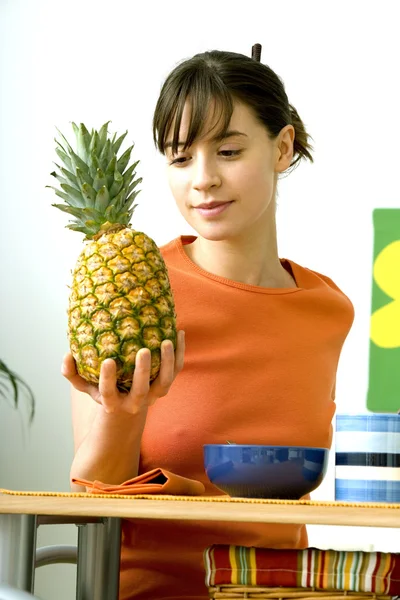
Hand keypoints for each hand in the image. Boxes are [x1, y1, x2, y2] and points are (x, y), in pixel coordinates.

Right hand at [61, 330, 184, 413]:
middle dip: (143, 372)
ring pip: (165, 382)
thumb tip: (66, 356)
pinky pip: (176, 370)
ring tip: (167, 340)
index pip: (108, 393)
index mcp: (113, 403)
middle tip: (143, 350)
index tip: (108, 361)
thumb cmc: (104, 391)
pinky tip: (179, 333)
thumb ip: (72, 373)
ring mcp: (153, 396)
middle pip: (142, 391)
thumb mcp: (85, 385)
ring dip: (167, 362)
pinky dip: (179, 353)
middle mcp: (135, 402)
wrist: (127, 409)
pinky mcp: (165, 385)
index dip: (108, 379)